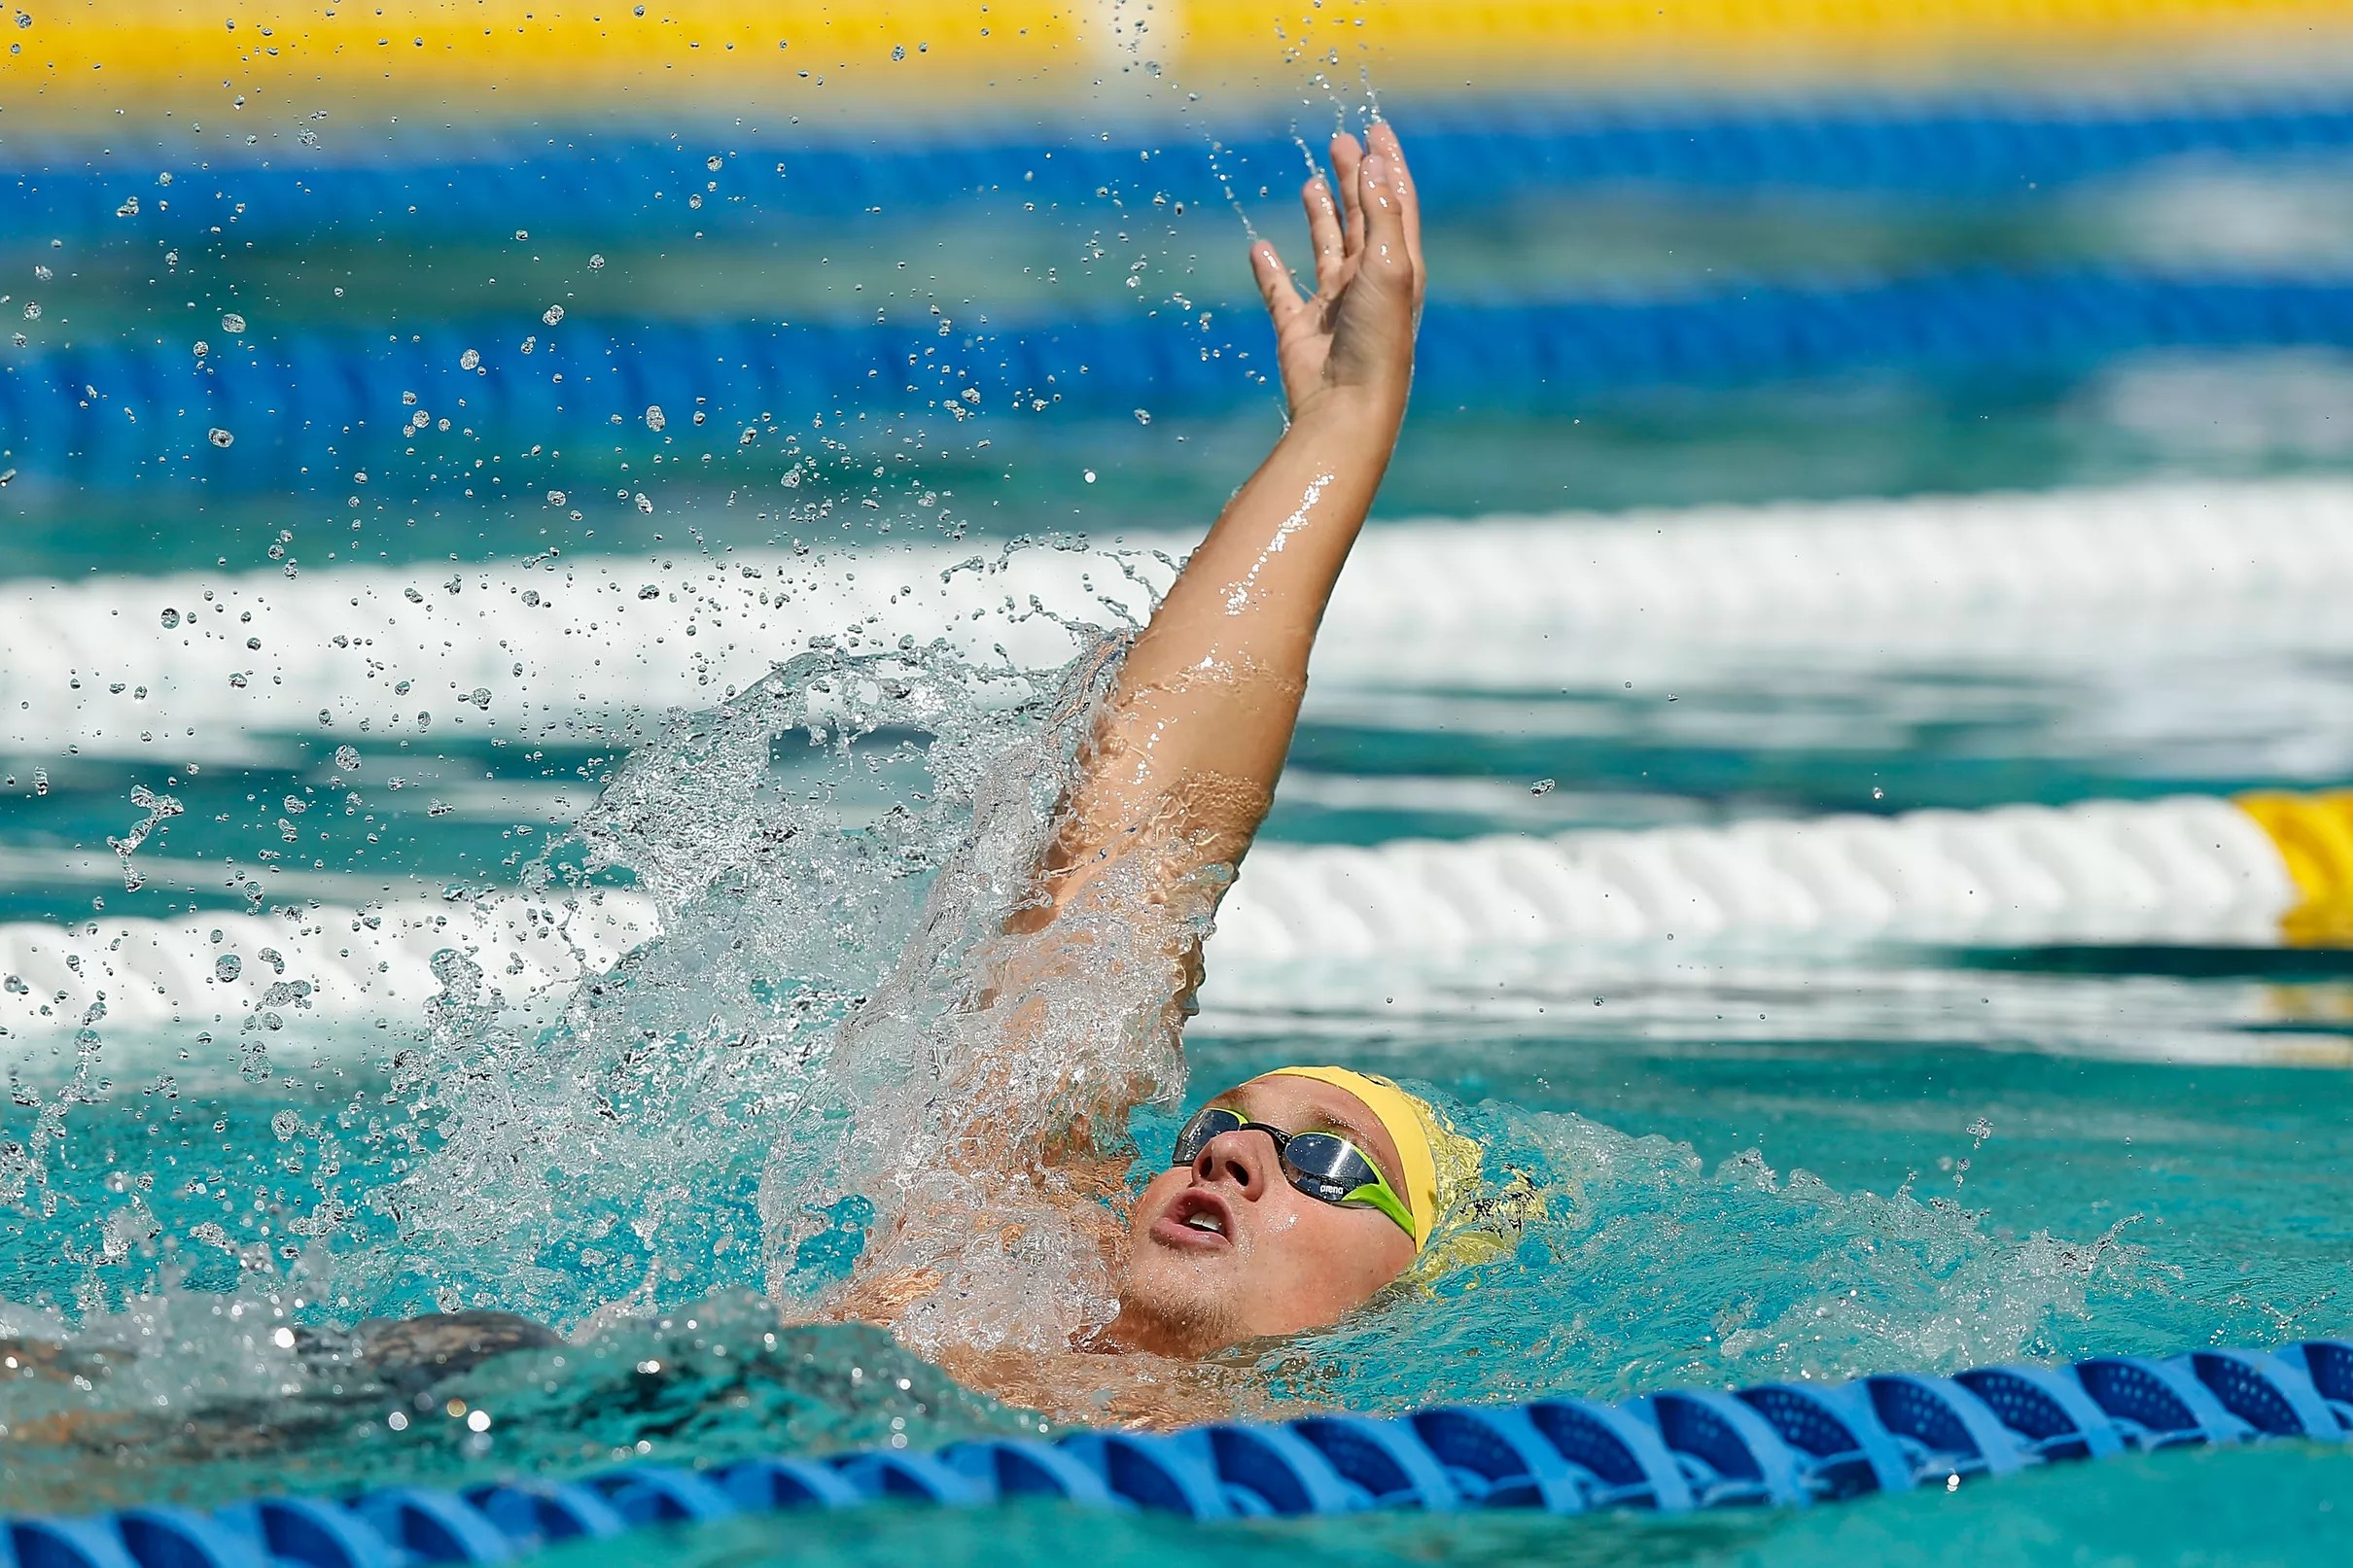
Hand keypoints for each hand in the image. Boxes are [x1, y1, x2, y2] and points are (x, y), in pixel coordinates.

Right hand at [1250, 121, 1424, 421]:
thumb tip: (1375, 164)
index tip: (1375, 128)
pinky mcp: (1299, 328)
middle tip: (1340, 141)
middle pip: (1361, 216)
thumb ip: (1380, 213)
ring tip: (1311, 181)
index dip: (1388, 163)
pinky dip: (1270, 269)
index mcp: (1399, 265)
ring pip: (1325, 247)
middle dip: (1353, 177)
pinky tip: (1260, 248)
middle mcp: (1368, 281)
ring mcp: (1333, 304)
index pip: (1396, 201)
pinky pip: (1280, 290)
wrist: (1347, 405)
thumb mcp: (1388, 265)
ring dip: (1320, 214)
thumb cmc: (1378, 337)